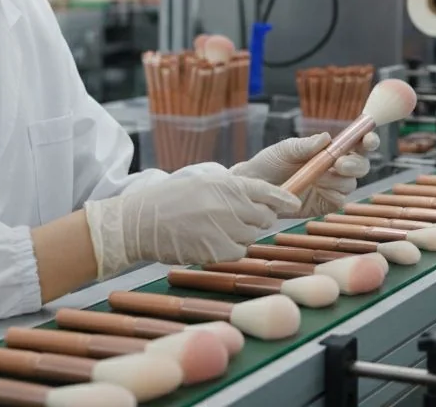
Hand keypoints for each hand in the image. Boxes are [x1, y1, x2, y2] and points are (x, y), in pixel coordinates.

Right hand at [83, 174, 298, 278]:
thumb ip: (232, 190)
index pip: (266, 191)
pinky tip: (211, 242)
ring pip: (251, 236)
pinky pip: (237, 252)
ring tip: (218, 229)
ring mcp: (223, 227)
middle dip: (258, 219)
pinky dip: (230, 249)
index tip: (294, 204)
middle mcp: (228, 204)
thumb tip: (260, 199)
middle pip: (264, 216)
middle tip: (241, 220)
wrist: (140, 222)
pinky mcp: (216, 250)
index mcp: (225, 183)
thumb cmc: (170, 201)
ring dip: (242, 235)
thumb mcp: (202, 183)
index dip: (284, 199)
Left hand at [230, 132, 376, 216]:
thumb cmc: (269, 163)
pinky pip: (340, 201)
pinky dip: (335, 195)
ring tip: (321, 177)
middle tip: (339, 164)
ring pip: (351, 183)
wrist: (254, 188)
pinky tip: (321, 191)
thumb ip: (305, 145)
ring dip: (341, 179)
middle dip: (356, 164)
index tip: (368, 139)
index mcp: (329, 150)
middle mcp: (335, 168)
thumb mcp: (285, 149)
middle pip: (361, 165)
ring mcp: (331, 187)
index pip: (356, 143)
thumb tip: (326, 137)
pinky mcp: (325, 205)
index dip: (367, 140)